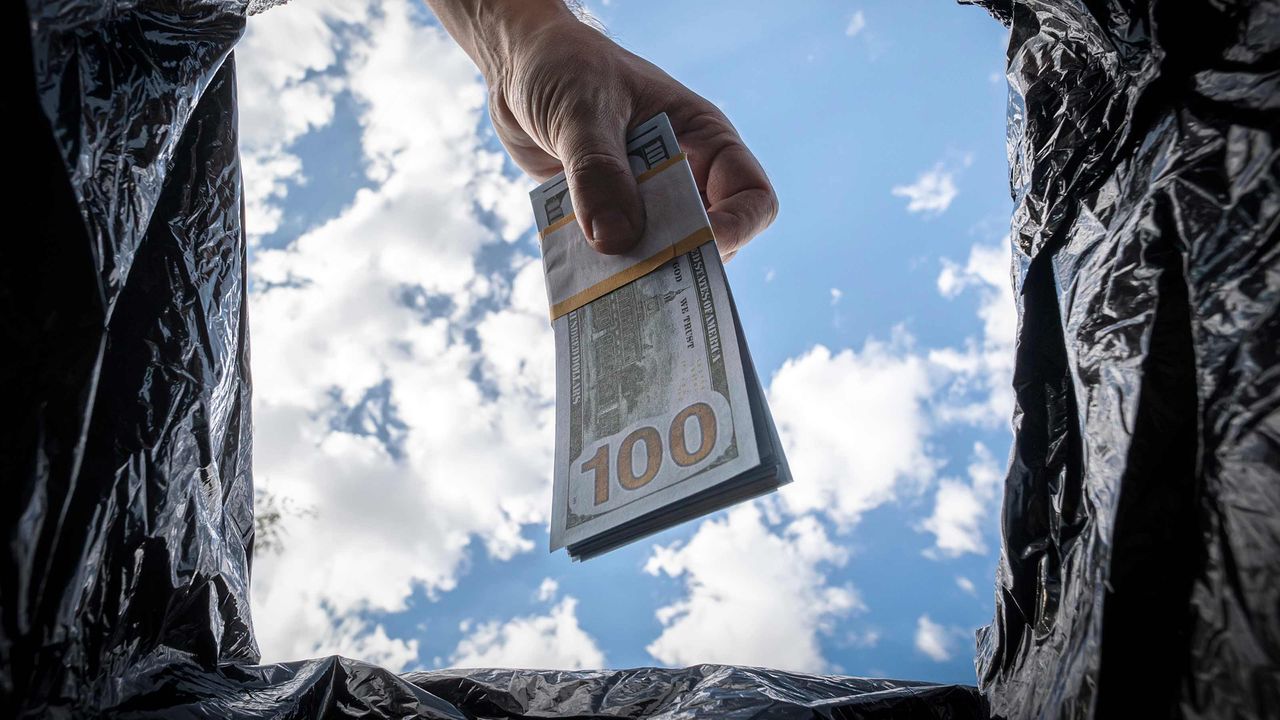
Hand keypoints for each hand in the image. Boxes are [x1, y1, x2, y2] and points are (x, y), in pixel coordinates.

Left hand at [428, 1, 776, 259]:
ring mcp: (644, 199)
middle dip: (681, 261)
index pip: (751, 197)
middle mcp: (683, 174)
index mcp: (703, 139)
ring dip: (636, 272)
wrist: (516, 66)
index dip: (736, 228)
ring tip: (606, 288)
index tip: (697, 244)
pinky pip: (614, 253)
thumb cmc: (562, 67)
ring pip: (659, 252)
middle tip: (645, 284)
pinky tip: (577, 281)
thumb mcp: (580, 111)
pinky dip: (600, 269)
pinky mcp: (606, 215)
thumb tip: (616, 241)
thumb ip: (597, 172)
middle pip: (710, 238)